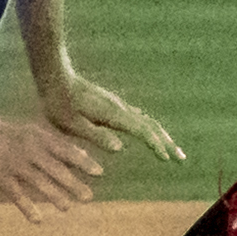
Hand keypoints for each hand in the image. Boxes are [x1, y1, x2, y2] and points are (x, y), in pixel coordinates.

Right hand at [0, 110, 101, 221]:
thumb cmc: (7, 134)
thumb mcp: (33, 133)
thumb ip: (57, 145)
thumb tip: (84, 154)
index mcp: (39, 138)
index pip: (65, 150)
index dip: (83, 161)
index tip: (99, 173)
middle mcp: (29, 150)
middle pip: (55, 169)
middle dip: (73, 184)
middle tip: (89, 197)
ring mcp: (14, 164)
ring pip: (38, 182)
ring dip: (54, 196)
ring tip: (67, 208)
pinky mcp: (0, 177)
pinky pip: (16, 194)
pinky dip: (27, 207)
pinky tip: (38, 220)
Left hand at [42, 76, 184, 160]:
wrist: (55, 76)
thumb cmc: (58, 103)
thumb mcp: (71, 125)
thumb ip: (95, 136)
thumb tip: (119, 149)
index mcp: (113, 115)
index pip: (142, 131)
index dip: (156, 145)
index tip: (167, 159)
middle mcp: (120, 109)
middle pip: (151, 126)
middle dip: (167, 143)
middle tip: (181, 159)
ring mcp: (118, 105)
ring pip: (146, 121)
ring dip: (161, 136)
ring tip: (171, 150)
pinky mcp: (113, 105)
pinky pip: (138, 118)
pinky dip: (150, 129)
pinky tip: (150, 134)